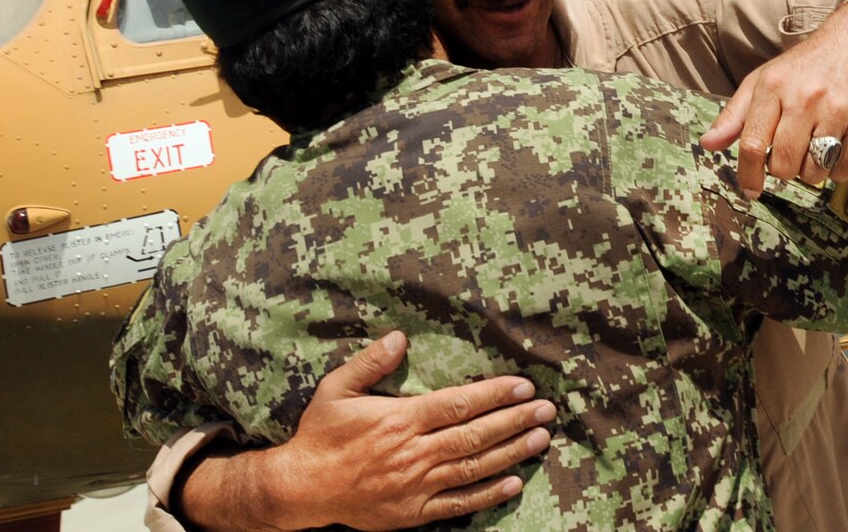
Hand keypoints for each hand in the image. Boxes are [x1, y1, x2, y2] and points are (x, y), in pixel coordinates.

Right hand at [179, 331, 554, 531]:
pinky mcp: (413, 512)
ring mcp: (416, 485)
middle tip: (546, 410)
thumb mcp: (336, 390)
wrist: (301, 489)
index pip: (459, 404)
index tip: (523, 385)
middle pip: (475, 434)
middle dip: (514, 420)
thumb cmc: (319, 435)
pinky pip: (458, 504)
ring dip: (510, 453)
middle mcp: (414, 453)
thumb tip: (399, 336)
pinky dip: (487, 495)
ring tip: (539, 439)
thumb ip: (369, 363)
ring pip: (473, 467)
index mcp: (400, 420)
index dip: (495, 394)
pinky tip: (512, 484)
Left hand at [702, 20, 847, 197]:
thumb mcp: (763, 80)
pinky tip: (836, 146)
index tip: (750, 190)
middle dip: (782, 169)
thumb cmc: (804, 67)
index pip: (752, 143)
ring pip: (813, 172)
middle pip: (782, 164)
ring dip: (810, 170)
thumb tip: (708, 144)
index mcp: (773, 86)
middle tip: (789, 153)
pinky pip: (842, 170)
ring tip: (814, 146)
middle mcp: (804, 98)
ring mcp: (836, 110)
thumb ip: (734, 115)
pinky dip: (836, 169)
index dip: (748, 175)